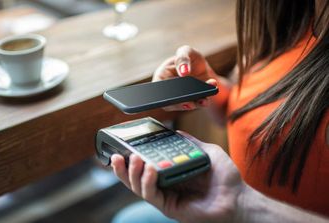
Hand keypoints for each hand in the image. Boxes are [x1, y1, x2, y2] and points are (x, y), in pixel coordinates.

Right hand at [111, 131, 244, 222]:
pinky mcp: (169, 207)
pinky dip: (147, 182)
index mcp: (170, 173)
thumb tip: (176, 132)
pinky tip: (150, 169)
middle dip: (122, 168)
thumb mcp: (207, 152)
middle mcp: (164, 185)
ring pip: (139, 187)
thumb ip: (191, 142)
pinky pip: (152, 195)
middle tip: (116, 155)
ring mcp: (166, 197)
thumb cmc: (225, 178)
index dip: (130, 159)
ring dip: (133, 173)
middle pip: (135, 178)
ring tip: (134, 159)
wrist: (238, 197)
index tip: (122, 147)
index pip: (144, 166)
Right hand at [153, 45, 217, 110]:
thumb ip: (183, 57)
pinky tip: (206, 99)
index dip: (163, 92)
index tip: (172, 94)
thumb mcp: (187, 51)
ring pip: (183, 105)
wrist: (205, 68)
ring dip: (194, 104)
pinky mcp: (193, 101)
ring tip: (202, 100)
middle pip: (169, 101)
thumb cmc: (191, 58)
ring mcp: (181, 97)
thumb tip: (183, 71)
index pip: (158, 87)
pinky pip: (196, 105)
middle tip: (188, 103)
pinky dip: (202, 102)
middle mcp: (169, 89)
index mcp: (162, 76)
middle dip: (179, 103)